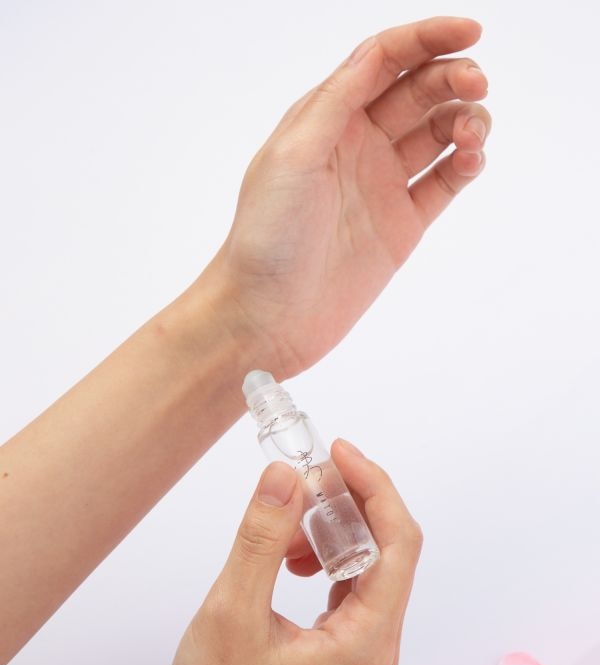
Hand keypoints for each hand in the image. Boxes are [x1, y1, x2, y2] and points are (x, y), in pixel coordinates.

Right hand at [162, 439, 422, 664]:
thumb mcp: (232, 613)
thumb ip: (261, 540)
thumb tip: (284, 477)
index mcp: (366, 641)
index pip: (397, 544)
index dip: (375, 487)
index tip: (341, 453)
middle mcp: (375, 643)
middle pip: (387, 548)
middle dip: (351, 502)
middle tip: (309, 475)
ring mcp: (360, 644)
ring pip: (366, 561)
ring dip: (331, 528)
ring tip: (286, 524)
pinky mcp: (341, 642)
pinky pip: (347, 580)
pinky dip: (322, 553)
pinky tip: (288, 555)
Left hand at [200, 16, 489, 379]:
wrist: (266, 315)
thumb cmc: (265, 238)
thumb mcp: (291, 157)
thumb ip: (335, 102)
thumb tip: (376, 52)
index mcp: (325, 120)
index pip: (383, 60)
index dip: (428, 38)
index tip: (472, 32)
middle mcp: (356, 146)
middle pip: (418, 91)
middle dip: (453, 78)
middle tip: (477, 85)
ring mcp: (381, 185)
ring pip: (438, 134)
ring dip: (465, 121)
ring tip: (470, 138)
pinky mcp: (401, 225)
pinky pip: (443, 182)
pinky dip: (465, 165)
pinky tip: (470, 160)